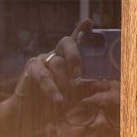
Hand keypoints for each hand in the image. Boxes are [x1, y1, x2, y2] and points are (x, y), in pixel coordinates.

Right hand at [9, 20, 95, 134]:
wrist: (29, 114)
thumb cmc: (53, 101)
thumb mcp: (74, 94)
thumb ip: (88, 87)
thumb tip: (107, 83)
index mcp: (66, 57)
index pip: (75, 39)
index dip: (81, 29)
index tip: (89, 22)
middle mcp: (55, 54)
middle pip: (66, 42)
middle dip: (75, 55)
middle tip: (78, 74)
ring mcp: (42, 59)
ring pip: (57, 62)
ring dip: (63, 82)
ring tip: (65, 98)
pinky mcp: (31, 69)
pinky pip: (43, 76)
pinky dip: (52, 89)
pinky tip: (58, 99)